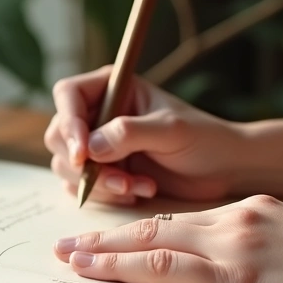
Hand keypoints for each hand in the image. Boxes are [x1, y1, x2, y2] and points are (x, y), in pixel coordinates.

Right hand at [44, 66, 242, 204]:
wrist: (224, 169)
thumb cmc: (204, 139)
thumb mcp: (170, 130)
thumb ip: (129, 133)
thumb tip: (90, 148)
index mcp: (112, 87)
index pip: (68, 95)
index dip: (68, 123)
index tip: (82, 154)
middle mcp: (98, 113)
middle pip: (58, 134)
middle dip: (84, 163)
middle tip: (120, 180)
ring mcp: (98, 144)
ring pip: (67, 165)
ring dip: (98, 183)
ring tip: (137, 187)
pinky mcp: (103, 172)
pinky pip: (82, 187)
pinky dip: (105, 195)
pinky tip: (139, 191)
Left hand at [53, 195, 282, 282]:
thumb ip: (276, 255)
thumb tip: (255, 274)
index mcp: (260, 211)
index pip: (190, 219)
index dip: (150, 230)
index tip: (123, 238)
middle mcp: (240, 218)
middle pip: (161, 224)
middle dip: (112, 233)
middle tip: (72, 241)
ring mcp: (234, 244)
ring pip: (151, 240)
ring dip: (102, 248)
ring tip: (67, 255)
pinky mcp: (233, 277)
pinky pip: (161, 267)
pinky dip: (118, 266)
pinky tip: (91, 269)